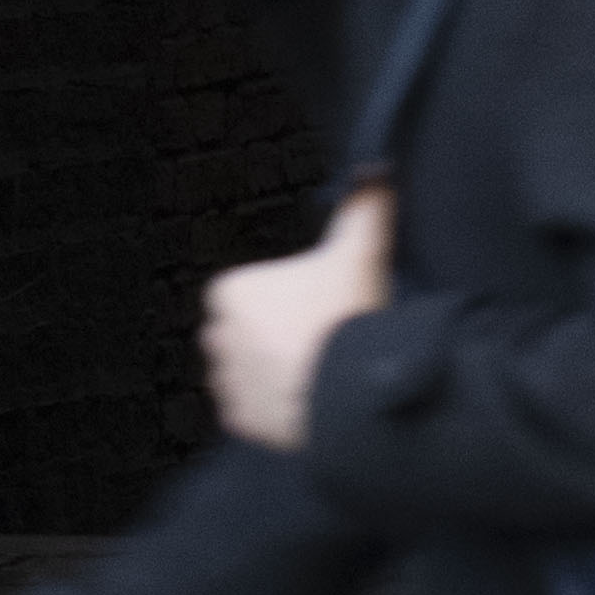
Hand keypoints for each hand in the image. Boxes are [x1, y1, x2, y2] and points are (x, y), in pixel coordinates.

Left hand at [203, 180, 393, 454]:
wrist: (352, 392)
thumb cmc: (347, 318)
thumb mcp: (359, 253)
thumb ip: (364, 210)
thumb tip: (376, 173)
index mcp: (232, 291)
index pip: (248, 293)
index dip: (284, 301)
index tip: (313, 310)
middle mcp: (218, 335)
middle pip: (244, 331)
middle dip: (272, 337)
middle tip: (318, 341)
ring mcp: (227, 381)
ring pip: (245, 371)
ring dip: (271, 373)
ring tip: (314, 373)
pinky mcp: (240, 420)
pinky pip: (251, 410)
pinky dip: (272, 409)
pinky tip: (304, 399)